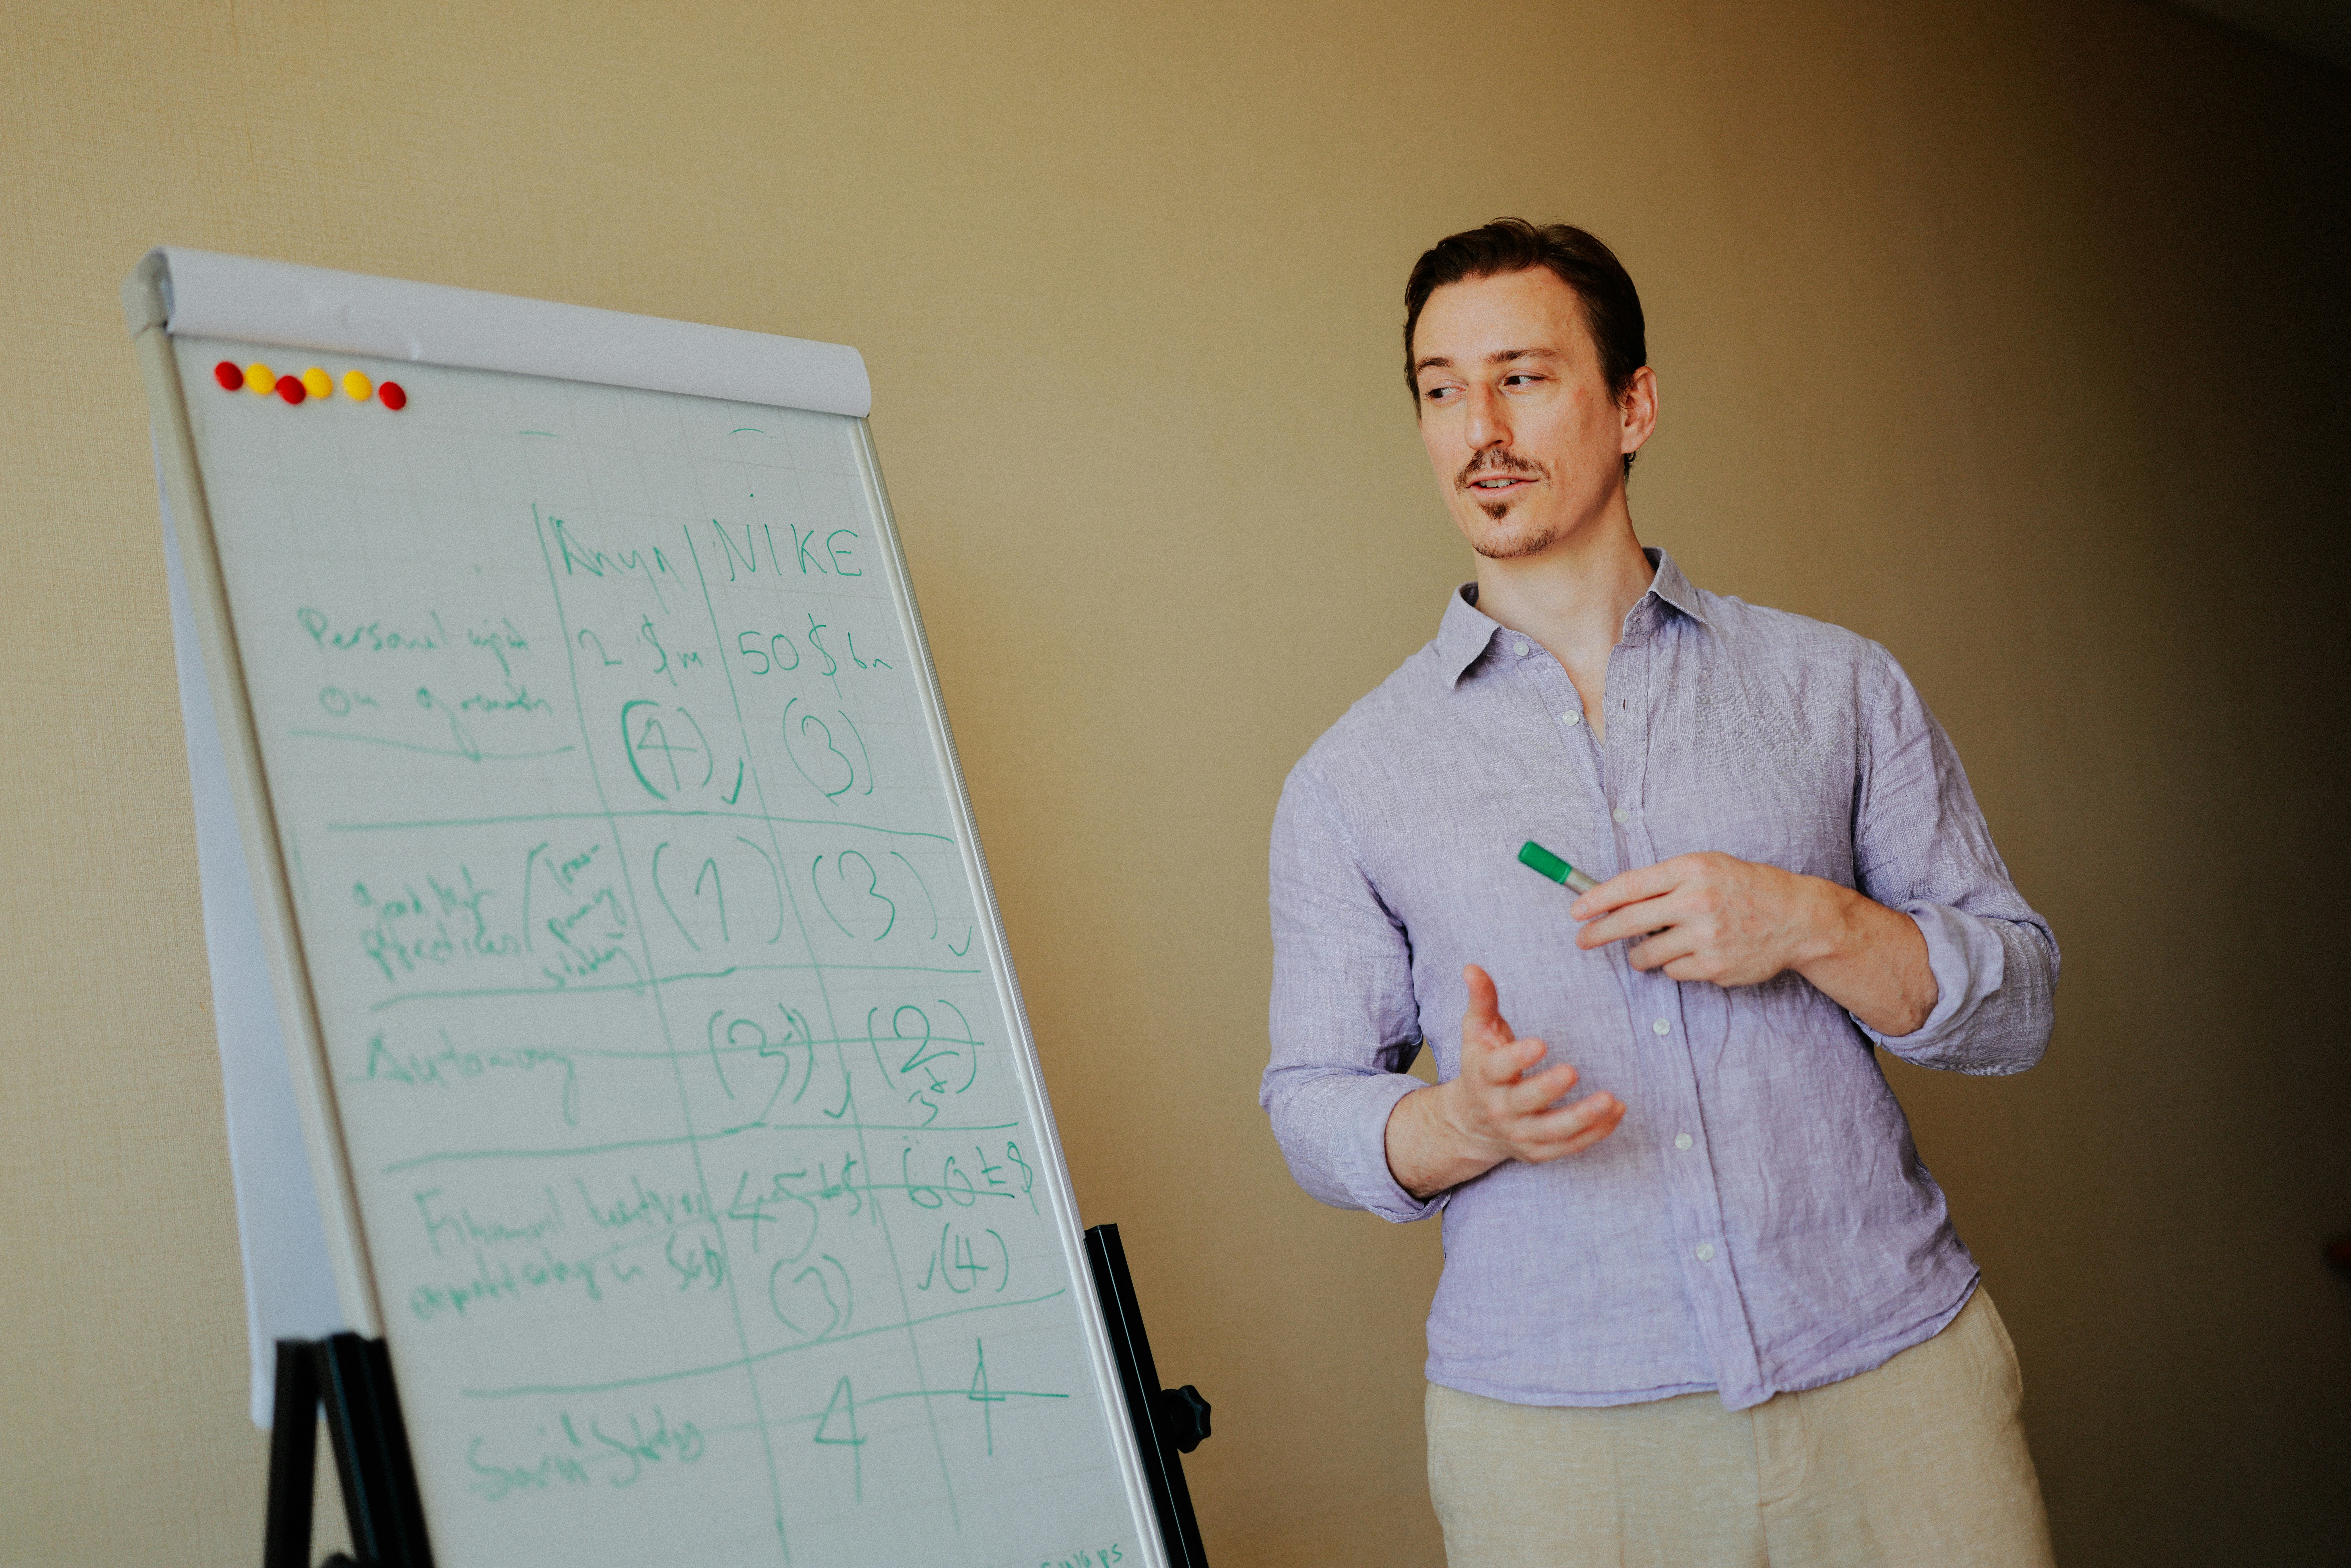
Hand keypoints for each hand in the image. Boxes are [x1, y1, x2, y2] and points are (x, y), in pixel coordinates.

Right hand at [1385, 964, 1624, 1197]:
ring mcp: (1519, 1133)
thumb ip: (1482, 1000)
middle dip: (1548, 1088)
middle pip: (1524, 1102)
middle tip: (1572, 1071)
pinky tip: (1616, 1112)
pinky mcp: (1538, 1152)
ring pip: (1552, 1131)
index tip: (1541, 1043)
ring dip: (1582, 1117)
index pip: (1498, 1069)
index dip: (1517, 1057)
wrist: (1471, 1123)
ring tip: (1610, 1099)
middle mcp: (1499, 1108)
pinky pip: (1568, 1146)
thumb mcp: (1476, 1032)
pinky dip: (1594, 1133)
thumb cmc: (1481, 1066)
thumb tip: (1472, 967)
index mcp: (1484, 1077)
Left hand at [1569, 851, 1935, 1034]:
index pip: (1629, 885)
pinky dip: (1676, 966)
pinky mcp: (1715, 966)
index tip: (1575, 911)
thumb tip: (1613, 898)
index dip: (1596, 900)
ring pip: (1647, 953)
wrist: (1796, 917)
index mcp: (1690, 870)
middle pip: (1628, 922)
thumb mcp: (1705, 867)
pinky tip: (1694, 953)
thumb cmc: (1744, 887)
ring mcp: (1706, 937)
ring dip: (1641, 954)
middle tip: (1582, 940)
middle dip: (1598, 933)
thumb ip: (1663, 880)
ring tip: (1651, 947)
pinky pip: (1674, 972)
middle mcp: (1696, 902)